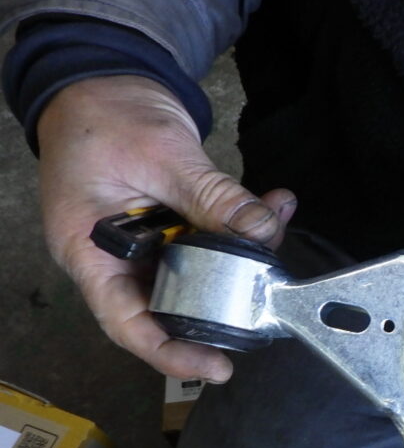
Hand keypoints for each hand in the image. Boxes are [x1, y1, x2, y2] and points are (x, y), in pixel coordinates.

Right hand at [36, 75, 296, 381]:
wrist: (104, 80)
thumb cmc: (105, 113)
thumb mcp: (162, 153)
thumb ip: (214, 197)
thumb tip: (263, 232)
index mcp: (88, 251)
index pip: (127, 323)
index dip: (171, 354)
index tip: (216, 367)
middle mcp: (113, 258)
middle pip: (165, 308)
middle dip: (218, 310)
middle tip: (262, 310)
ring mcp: (142, 245)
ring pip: (195, 276)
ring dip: (238, 264)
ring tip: (272, 245)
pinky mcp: (168, 229)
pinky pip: (208, 245)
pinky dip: (238, 232)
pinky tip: (269, 213)